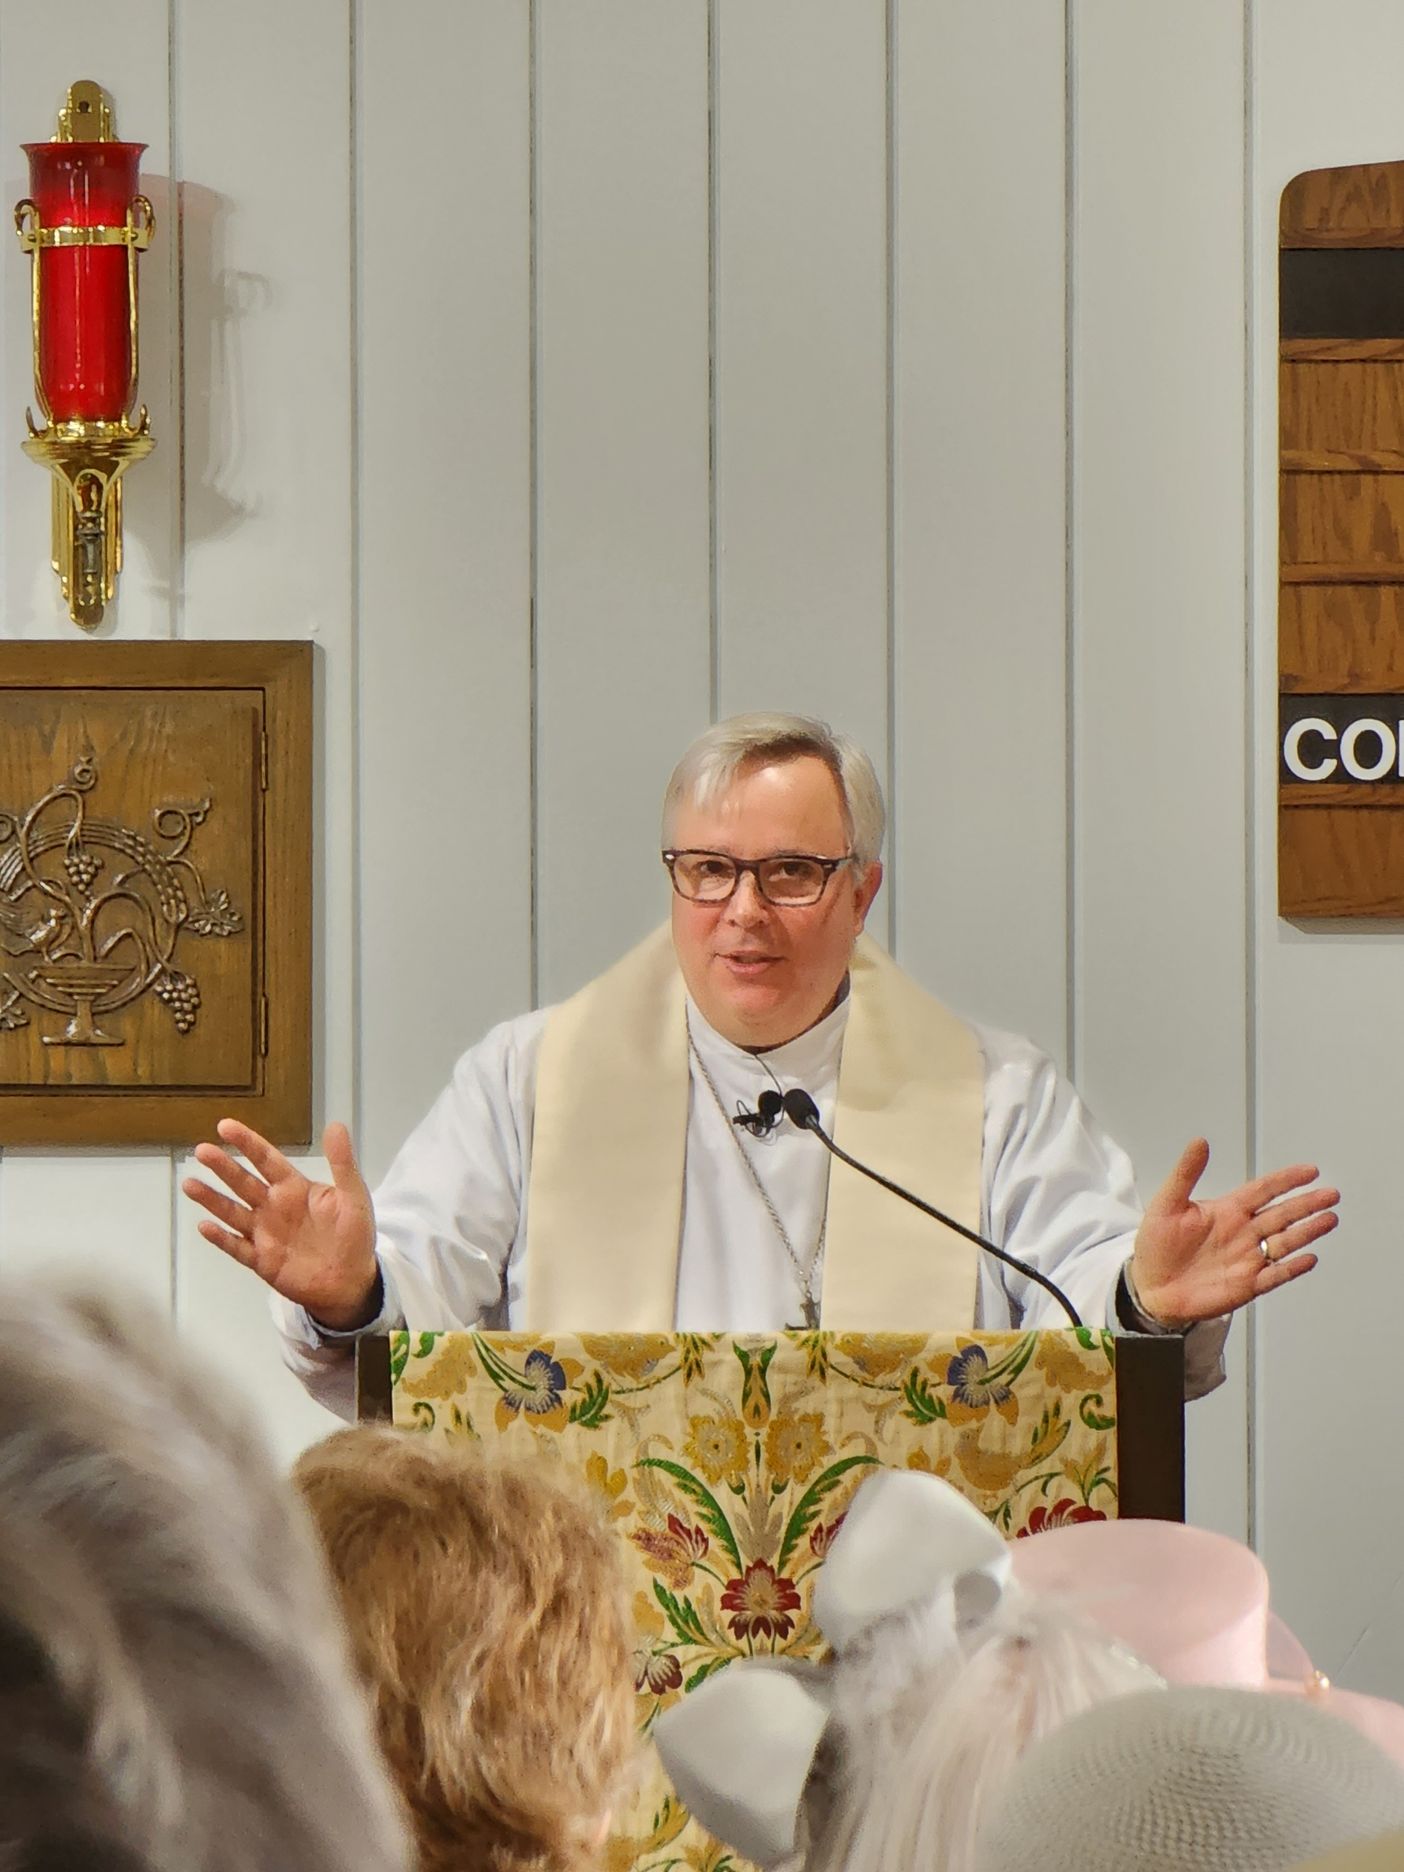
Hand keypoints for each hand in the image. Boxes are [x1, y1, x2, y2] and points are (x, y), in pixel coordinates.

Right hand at [182, 1119, 379, 1328]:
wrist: (351, 1281)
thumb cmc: (353, 1236)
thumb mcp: (353, 1196)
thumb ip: (342, 1163)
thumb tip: (336, 1125)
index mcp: (294, 1188)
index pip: (266, 1160)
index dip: (247, 1142)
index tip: (225, 1126)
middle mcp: (274, 1207)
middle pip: (243, 1183)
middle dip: (223, 1167)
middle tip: (201, 1150)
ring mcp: (265, 1234)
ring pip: (233, 1212)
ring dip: (212, 1199)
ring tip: (189, 1183)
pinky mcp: (261, 1261)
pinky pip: (237, 1248)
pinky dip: (221, 1238)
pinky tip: (205, 1226)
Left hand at [1131, 1138, 1337, 1326]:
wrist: (1150, 1287)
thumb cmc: (1156, 1245)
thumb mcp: (1167, 1204)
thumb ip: (1186, 1173)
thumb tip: (1200, 1141)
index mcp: (1227, 1211)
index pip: (1263, 1190)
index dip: (1286, 1180)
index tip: (1310, 1171)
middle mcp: (1242, 1232)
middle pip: (1281, 1214)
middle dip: (1307, 1204)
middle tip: (1331, 1194)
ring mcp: (1247, 1258)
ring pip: (1284, 1242)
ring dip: (1307, 1231)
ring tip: (1329, 1219)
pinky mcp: (1246, 1285)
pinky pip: (1275, 1274)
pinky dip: (1292, 1267)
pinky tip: (1308, 1257)